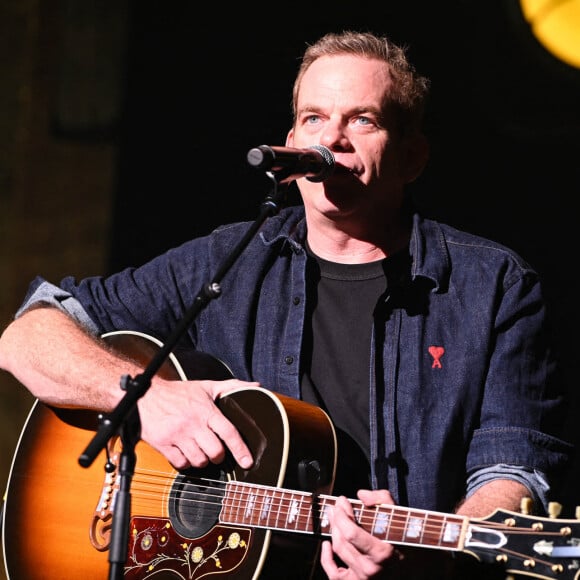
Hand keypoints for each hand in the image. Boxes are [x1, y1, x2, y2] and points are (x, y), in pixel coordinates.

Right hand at [138, 377, 257, 469]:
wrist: (145, 395)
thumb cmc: (178, 392)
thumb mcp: (206, 386)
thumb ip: (231, 386)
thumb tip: (256, 386)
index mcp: (206, 410)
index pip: (228, 432)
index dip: (240, 449)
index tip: (247, 462)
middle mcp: (193, 424)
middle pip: (215, 452)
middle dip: (218, 456)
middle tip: (216, 451)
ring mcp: (177, 435)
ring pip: (199, 461)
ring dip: (202, 460)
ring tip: (199, 451)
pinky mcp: (163, 445)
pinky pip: (180, 464)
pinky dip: (185, 462)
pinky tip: (185, 453)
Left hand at [320, 489, 399, 578]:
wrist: (414, 568)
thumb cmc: (407, 541)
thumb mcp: (400, 517)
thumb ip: (382, 500)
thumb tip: (361, 495)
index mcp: (382, 553)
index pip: (351, 533)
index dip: (342, 515)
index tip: (341, 501)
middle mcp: (371, 569)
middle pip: (342, 540)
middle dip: (336, 519)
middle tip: (335, 506)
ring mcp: (363, 578)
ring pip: (338, 550)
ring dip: (333, 531)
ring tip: (333, 518)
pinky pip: (334, 574)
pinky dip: (326, 559)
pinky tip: (326, 545)